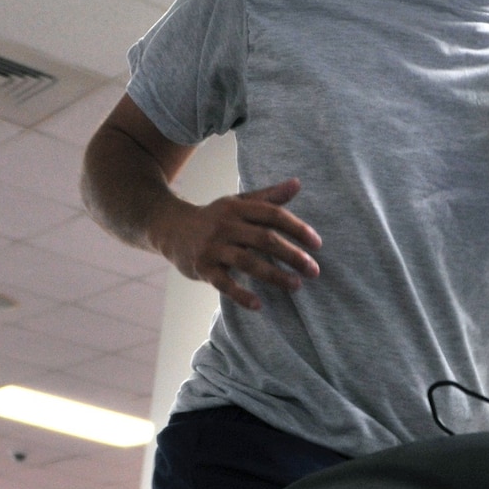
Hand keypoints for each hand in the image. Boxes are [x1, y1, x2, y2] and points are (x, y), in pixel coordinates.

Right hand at [161, 178, 321, 312]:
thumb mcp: (238, 203)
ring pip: (247, 262)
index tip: (317, 244)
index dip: (297, 228)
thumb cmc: (214, 217)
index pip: (273, 215)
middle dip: (292, 255)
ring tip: (296, 286)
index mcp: (237, 208)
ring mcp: (213, 247)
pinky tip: (259, 305)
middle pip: (264, 239)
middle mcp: (225, 225)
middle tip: (314, 270)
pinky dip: (241, 295)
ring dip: (274, 275)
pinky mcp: (203, 268)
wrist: (171, 229)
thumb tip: (298, 183)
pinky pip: (224, 284)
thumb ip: (268, 197)